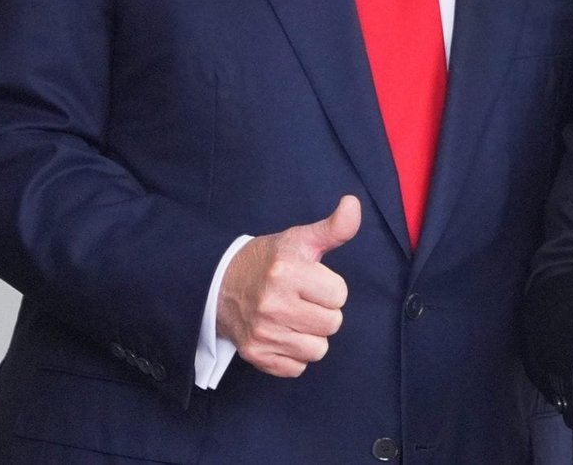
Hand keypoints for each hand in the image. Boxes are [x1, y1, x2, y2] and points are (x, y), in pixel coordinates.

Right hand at [218, 195, 360, 376]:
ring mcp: (262, 332)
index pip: (339, 295)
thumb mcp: (299, 240)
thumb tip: (353, 204)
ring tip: (293, 317)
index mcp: (287, 272)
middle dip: (323, 312)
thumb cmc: (268, 261)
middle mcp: (273, 303)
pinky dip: (293, 355)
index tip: (312, 282)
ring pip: (317, 349)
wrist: (219, 284)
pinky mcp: (255, 355)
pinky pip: (297, 368)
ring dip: (310, 336)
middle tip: (303, 300)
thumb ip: (333, 228)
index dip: (330, 288)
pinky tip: (281, 334)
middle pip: (332, 324)